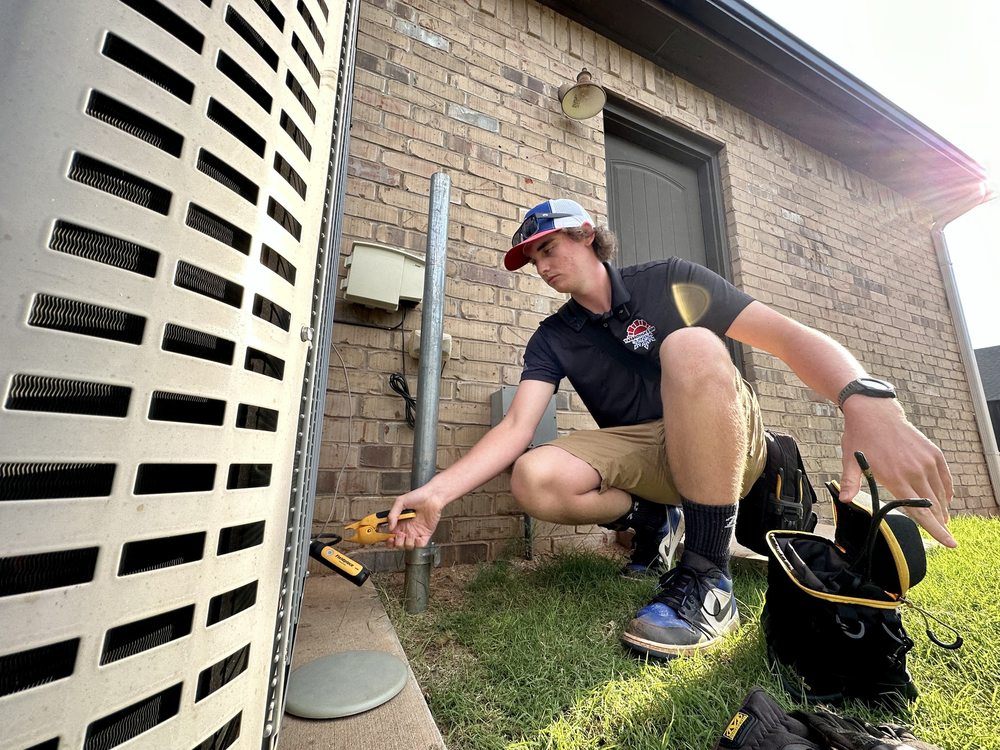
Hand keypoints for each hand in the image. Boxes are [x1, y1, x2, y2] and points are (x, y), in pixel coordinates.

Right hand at [387, 485, 443, 549]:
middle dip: (396, 543)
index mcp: (399, 522)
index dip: (387, 539)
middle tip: (398, 535)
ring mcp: (416, 532)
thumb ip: (392, 514)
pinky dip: (417, 544)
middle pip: (397, 544)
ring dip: (406, 542)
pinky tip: (416, 536)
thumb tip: (389, 527)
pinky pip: (420, 545)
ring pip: (408, 546)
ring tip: (408, 534)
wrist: (432, 496)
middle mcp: (406, 529)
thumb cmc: (418, 496)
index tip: (387, 538)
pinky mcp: (425, 534)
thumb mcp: (400, 502)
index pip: (390, 535)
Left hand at [838, 398, 955, 547]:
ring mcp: (927, 462)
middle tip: (942, 535)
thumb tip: (844, 501)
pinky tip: (944, 500)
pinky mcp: (934, 453)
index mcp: (896, 478)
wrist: (875, 412)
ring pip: (940, 494)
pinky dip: (946, 491)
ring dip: (942, 509)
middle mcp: (915, 471)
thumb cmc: (860, 438)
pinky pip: (945, 478)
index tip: (950, 543)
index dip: (937, 530)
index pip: (920, 512)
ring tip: (941, 520)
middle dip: (939, 523)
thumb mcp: (850, 462)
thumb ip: (851, 483)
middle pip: (933, 506)